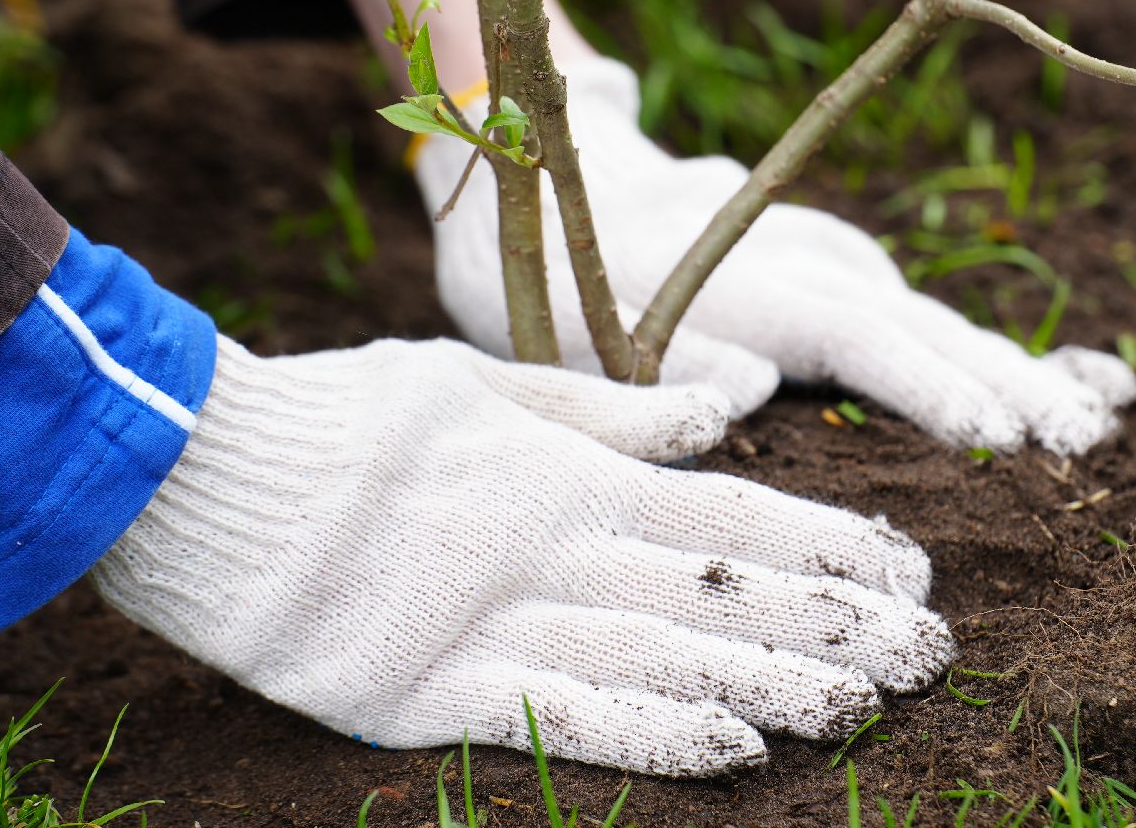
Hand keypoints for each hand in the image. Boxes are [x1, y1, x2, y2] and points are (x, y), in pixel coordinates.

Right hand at [90, 334, 951, 774]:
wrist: (201, 477)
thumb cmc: (344, 421)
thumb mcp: (482, 383)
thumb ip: (610, 409)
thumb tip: (724, 417)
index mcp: (566, 472)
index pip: (728, 513)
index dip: (827, 544)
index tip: (911, 567)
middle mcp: (550, 545)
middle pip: (718, 592)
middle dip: (833, 623)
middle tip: (934, 652)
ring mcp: (492, 622)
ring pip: (664, 657)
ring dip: (775, 686)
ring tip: (868, 711)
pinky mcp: (428, 693)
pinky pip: (561, 717)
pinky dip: (653, 736)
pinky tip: (737, 753)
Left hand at [419, 57, 1135, 453]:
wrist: (541, 157)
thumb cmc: (534, 264)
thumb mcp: (560, 321)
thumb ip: (653, 357)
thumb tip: (754, 386)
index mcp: (733, 277)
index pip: (849, 333)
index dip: (924, 383)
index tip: (1001, 433)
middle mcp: (792, 257)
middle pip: (915, 321)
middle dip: (1007, 380)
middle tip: (1092, 438)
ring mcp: (816, 252)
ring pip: (925, 313)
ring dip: (1009, 364)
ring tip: (1098, 416)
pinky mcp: (824, 262)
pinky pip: (910, 306)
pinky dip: (977, 343)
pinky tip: (1043, 374)